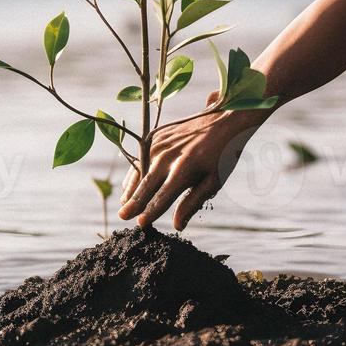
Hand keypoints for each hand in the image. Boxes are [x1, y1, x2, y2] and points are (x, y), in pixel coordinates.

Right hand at [119, 96, 261, 230]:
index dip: (150, 212)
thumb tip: (177, 225)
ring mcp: (159, 145)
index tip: (140, 224)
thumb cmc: (222, 155)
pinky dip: (135, 173)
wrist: (222, 120)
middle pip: (145, 185)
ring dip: (131, 189)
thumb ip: (192, 202)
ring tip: (124, 204)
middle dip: (133, 202)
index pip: (162, 196)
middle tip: (122, 216)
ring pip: (138, 171)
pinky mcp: (155, 137)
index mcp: (184, 169)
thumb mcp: (214, 181)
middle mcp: (167, 156)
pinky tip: (131, 185)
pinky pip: (140, 158)